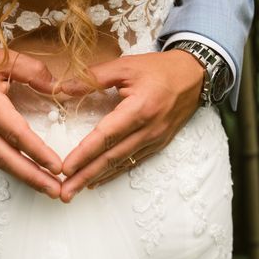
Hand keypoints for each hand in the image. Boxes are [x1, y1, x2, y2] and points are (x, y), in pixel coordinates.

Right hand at [0, 38, 63, 197]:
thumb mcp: (2, 58)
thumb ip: (32, 71)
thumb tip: (59, 86)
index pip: (17, 134)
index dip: (37, 152)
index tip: (57, 167)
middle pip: (9, 159)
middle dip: (34, 178)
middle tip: (58, 192)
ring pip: (2, 162)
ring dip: (26, 178)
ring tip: (49, 189)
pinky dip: (14, 169)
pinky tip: (30, 175)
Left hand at [58, 49, 204, 202]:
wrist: (195, 76)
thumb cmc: (159, 69)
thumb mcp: (126, 66)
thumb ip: (94, 77)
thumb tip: (63, 87)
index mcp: (139, 108)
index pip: (107, 135)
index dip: (85, 153)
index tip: (66, 168)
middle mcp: (148, 129)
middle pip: (112, 157)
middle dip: (86, 175)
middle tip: (64, 192)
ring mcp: (155, 139)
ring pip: (121, 163)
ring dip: (96, 178)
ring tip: (75, 191)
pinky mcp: (158, 144)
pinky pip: (133, 162)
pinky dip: (113, 173)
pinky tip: (97, 181)